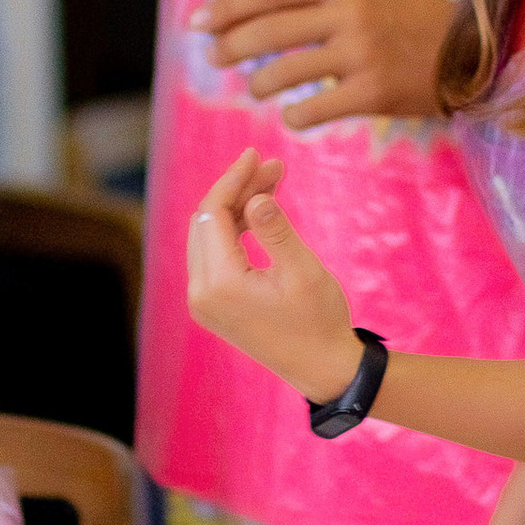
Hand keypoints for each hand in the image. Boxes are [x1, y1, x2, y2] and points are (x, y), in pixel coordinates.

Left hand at [186, 150, 362, 403]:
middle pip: (206, 222)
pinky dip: (235, 230)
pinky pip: (215, 255)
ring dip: (236, 207)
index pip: (214, 214)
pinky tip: (260, 212)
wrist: (323, 369)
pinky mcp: (214, 305)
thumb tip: (254, 198)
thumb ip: (276, 231)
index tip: (257, 154)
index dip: (234, 179)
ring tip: (272, 184)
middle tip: (274, 168)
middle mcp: (201, 294)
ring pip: (209, 236)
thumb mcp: (303, 271)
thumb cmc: (319, 321)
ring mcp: (204, 302)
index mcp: (220, 285)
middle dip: (237, 189)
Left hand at [196, 0, 455, 130]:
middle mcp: (350, 9)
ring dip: (259, 85)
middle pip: (266, 31)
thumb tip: (247, 13)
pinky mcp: (373, 92)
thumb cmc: (408, 21)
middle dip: (229, 47)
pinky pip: (310, 109)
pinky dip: (293, 115)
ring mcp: (361, 51)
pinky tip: (294, 114)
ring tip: (258, 88)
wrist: (473, 53)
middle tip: (214, 58)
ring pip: (282, 73)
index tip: (198, 21)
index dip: (227, 8)